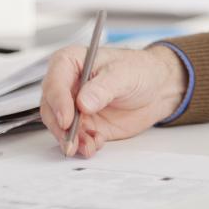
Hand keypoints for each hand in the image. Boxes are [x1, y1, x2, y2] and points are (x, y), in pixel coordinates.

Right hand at [39, 44, 187, 157]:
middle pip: (51, 108)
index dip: (57, 101)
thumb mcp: (124, 74)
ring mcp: (75, 107)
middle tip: (72, 140)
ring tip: (88, 146)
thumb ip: (103, 88)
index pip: (55, 81)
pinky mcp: (85, 125)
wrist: (157, 88)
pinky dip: (82, 145)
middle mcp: (69, 85)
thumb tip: (83, 102)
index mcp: (72, 63)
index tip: (66, 118)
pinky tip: (95, 145)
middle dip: (60, 127)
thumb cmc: (139, 70)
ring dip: (71, 140)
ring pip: (60, 127)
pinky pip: (76, 139)